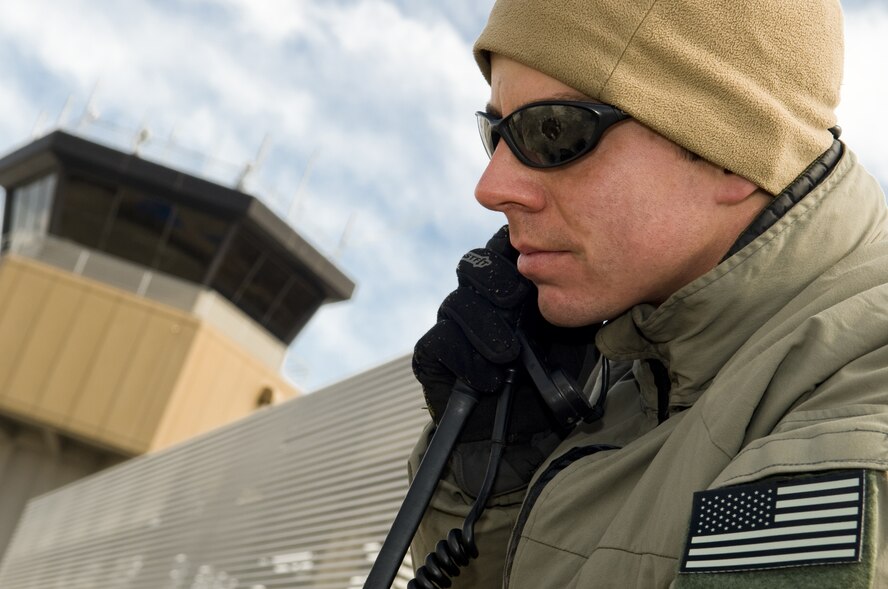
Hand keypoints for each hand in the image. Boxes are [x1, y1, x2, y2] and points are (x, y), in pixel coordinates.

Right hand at [413, 226, 596, 443]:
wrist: (521, 437)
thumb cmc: (552, 383)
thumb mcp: (576, 339)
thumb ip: (577, 304)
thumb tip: (592, 272)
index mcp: (511, 284)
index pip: (503, 246)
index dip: (515, 247)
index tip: (533, 263)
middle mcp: (478, 298)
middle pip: (474, 265)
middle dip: (495, 280)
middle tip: (515, 302)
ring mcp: (452, 325)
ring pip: (456, 304)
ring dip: (483, 327)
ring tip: (508, 355)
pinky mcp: (432, 355)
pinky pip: (438, 342)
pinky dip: (464, 358)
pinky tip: (489, 377)